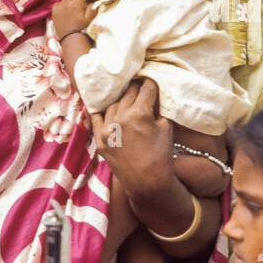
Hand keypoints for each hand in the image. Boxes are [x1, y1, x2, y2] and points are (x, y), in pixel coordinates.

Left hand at [51, 0, 91, 38]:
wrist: (70, 38)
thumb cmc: (82, 29)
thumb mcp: (91, 18)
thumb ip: (93, 6)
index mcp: (76, 4)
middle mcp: (66, 3)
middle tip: (81, 0)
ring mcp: (59, 7)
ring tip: (74, 6)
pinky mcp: (54, 11)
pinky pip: (58, 2)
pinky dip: (62, 4)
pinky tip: (66, 9)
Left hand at [90, 79, 173, 195]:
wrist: (147, 182)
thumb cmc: (161, 155)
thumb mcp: (166, 127)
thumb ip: (159, 108)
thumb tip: (154, 95)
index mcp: (139, 113)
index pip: (146, 89)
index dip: (151, 83)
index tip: (152, 80)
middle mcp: (120, 118)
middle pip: (128, 93)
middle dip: (137, 88)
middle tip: (140, 85)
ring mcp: (107, 129)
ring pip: (113, 104)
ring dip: (121, 99)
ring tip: (126, 96)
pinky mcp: (99, 139)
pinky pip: (96, 118)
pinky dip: (101, 110)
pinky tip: (104, 104)